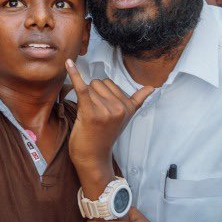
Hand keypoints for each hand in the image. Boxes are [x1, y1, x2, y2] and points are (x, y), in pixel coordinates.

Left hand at [66, 62, 152, 180]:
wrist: (92, 158)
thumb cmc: (104, 136)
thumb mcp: (124, 118)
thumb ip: (137, 101)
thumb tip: (153, 88)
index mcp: (129, 107)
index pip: (110, 84)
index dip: (101, 95)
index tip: (101, 113)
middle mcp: (120, 108)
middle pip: (99, 83)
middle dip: (92, 94)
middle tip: (93, 115)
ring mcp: (106, 110)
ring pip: (89, 87)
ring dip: (85, 98)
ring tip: (88, 116)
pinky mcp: (91, 113)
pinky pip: (82, 88)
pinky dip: (74, 74)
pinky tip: (68, 64)